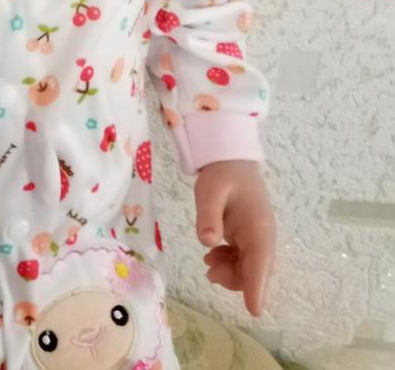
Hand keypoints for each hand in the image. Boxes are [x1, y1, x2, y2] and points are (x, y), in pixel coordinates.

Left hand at [194, 159, 275, 316]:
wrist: (230, 159)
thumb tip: (208, 242)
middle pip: (255, 273)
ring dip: (230, 273)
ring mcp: (257, 239)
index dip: (257, 289)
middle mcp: (263, 238)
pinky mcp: (249, 239)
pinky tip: (213, 254)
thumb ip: (208, 216)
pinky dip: (229, 264)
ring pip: (249, 270)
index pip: (260, 264)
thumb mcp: (209, 191)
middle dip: (235, 280)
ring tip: (209, 260)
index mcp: (259, 228)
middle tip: (209, 269)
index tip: (253, 312)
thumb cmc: (222, 173)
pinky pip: (243, 262)